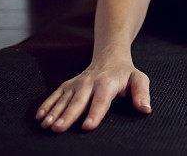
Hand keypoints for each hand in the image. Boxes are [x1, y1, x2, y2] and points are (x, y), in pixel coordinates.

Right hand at [35, 56, 150, 132]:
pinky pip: (56, 95)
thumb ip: (142, 93)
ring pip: (64, 99)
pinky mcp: (68, 85)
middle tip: (58, 129)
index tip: (88, 126)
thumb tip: (145, 109)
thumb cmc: (125, 73)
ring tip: (47, 125)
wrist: (109, 57)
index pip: (101, 101)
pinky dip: (47, 105)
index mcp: (107, 83)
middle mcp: (89, 83)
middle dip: (68, 115)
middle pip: (78, 101)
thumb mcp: (138, 79)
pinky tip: (40, 117)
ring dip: (54, 112)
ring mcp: (77, 83)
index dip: (95, 113)